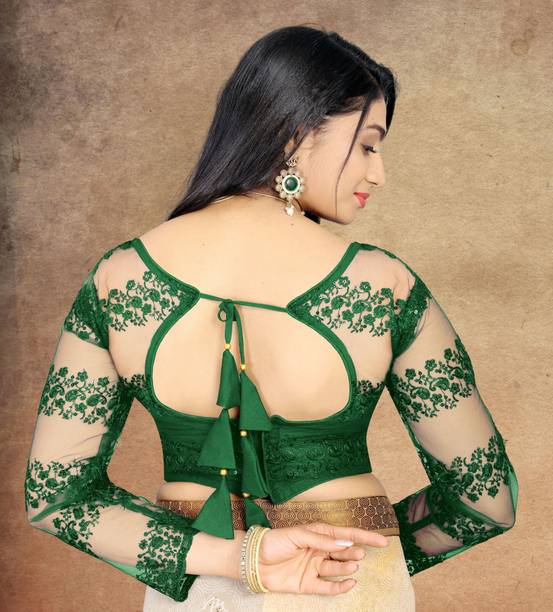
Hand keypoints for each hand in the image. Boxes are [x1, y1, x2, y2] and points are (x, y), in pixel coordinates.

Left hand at [255, 522, 388, 595]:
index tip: (383, 541)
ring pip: (337, 568)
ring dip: (346, 566)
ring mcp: (315, 568)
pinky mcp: (308, 584)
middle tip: (360, 553)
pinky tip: (349, 582)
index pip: (346, 535)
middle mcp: (320, 551)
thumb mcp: (297, 535)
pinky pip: (328, 587)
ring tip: (352, 564)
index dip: (364, 537)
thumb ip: (321, 539)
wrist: (254, 560)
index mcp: (319, 535)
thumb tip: (345, 542)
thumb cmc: (275, 542)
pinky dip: (339, 586)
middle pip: (344, 552)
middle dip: (354, 552)